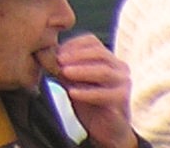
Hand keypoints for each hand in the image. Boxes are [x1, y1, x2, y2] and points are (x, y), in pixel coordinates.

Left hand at [46, 33, 134, 147]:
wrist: (104, 128)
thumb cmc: (88, 101)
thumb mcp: (72, 80)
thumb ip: (62, 66)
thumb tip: (45, 52)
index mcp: (108, 58)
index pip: (91, 41)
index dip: (72, 44)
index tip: (56, 51)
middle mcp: (119, 67)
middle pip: (99, 52)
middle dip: (76, 55)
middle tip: (58, 60)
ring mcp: (123, 83)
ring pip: (104, 71)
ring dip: (81, 70)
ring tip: (64, 73)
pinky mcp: (123, 100)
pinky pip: (106, 94)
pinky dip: (87, 92)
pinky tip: (72, 93)